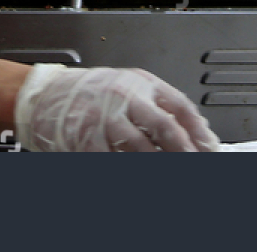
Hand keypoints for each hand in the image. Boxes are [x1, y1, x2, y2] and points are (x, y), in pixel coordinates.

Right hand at [14, 65, 219, 151]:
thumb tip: (195, 132)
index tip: (209, 149)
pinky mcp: (87, 139)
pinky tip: (136, 171)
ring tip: (171, 174)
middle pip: (164, 128)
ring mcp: (105, 119)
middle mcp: (125, 98)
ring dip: (158, 164)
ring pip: (140, 149)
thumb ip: (160, 104)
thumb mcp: (130, 86)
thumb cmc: (90, 91)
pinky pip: (112, 159)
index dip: (198, 131)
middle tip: (194, 164)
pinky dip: (126, 167)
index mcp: (141, 84)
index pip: (179, 106)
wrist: (47, 95)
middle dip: (184, 151)